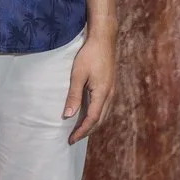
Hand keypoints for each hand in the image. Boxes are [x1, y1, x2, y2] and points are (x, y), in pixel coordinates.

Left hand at [64, 27, 116, 143]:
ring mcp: (112, 89)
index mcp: (102, 93)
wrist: (104, 39)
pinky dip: (97, 115)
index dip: (82, 131)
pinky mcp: (111, 85)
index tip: (71, 140)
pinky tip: (90, 114)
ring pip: (104, 113)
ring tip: (80, 130)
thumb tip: (67, 116)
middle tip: (73, 138)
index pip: (92, 119)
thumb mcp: (78, 75)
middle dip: (87, 131)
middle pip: (100, 119)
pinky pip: (105, 106)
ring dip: (93, 124)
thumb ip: (73, 96)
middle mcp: (110, 94)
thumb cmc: (89, 55)